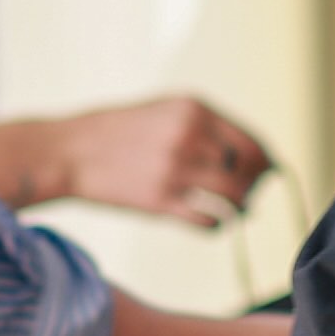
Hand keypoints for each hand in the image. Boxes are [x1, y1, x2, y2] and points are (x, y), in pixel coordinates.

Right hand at [20, 95, 276, 225]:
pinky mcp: (159, 202)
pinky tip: (214, 224)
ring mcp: (175, 169)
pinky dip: (218, 226)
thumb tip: (250, 153)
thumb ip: (204, 125)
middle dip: (255, 187)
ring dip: (241, 209)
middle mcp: (190, 136)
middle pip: (248, 170)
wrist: (67, 151)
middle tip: (251, 197)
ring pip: (234, 197)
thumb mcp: (163, 110)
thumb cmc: (117, 131)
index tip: (267, 174)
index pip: (251, 141)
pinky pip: (208, 221)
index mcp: (194, 109)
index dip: (265, 162)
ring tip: (236, 212)